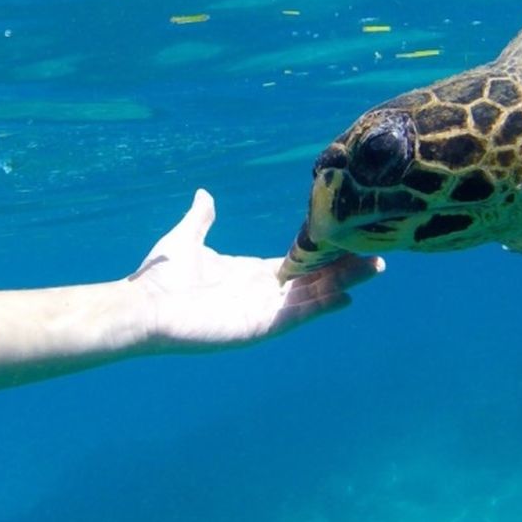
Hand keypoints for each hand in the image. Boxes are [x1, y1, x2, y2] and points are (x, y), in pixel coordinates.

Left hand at [128, 189, 382, 349]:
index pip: (295, 262)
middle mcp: (261, 293)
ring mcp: (262, 312)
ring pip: (312, 295)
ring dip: (343, 282)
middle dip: (344, 266)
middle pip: (313, 278)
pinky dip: (320, 306)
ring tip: (375, 266)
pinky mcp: (258, 327)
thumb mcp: (186, 240)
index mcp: (248, 273)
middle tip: (379, 252)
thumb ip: (201, 219)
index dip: (321, 251)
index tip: (349, 237)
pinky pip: (296, 316)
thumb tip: (205, 194)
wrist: (143, 307)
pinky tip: (345, 296)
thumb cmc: (161, 278)